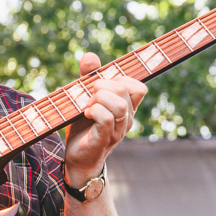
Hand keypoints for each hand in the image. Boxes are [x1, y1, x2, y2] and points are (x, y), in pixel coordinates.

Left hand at [63, 52, 147, 187]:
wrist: (77, 159)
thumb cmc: (83, 127)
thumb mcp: (85, 98)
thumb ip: (89, 77)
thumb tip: (90, 56)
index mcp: (127, 108)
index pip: (139, 86)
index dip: (122, 78)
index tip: (101, 83)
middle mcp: (127, 119)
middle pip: (126, 90)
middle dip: (104, 85)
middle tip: (89, 93)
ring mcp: (118, 131)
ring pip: (120, 105)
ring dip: (99, 98)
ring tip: (87, 105)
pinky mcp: (104, 140)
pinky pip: (106, 119)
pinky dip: (94, 111)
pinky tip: (85, 113)